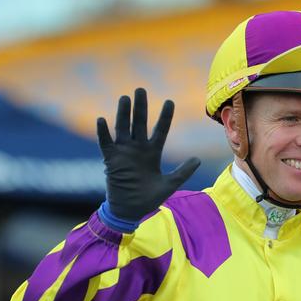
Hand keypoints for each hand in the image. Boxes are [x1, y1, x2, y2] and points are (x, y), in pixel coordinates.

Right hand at [97, 88, 200, 221]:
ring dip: (123, 114)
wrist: (130, 211)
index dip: (165, 116)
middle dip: (141, 107)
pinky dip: (103, 133)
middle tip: (141, 89)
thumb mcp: (170, 184)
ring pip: (123, 128)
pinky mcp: (111, 160)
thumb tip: (198, 159)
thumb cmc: (148, 198)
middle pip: (140, 123)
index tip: (170, 101)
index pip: (160, 130)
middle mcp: (138, 149)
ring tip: (125, 97)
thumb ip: (183, 172)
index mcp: (152, 152)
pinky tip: (101, 119)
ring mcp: (123, 153)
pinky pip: (106, 144)